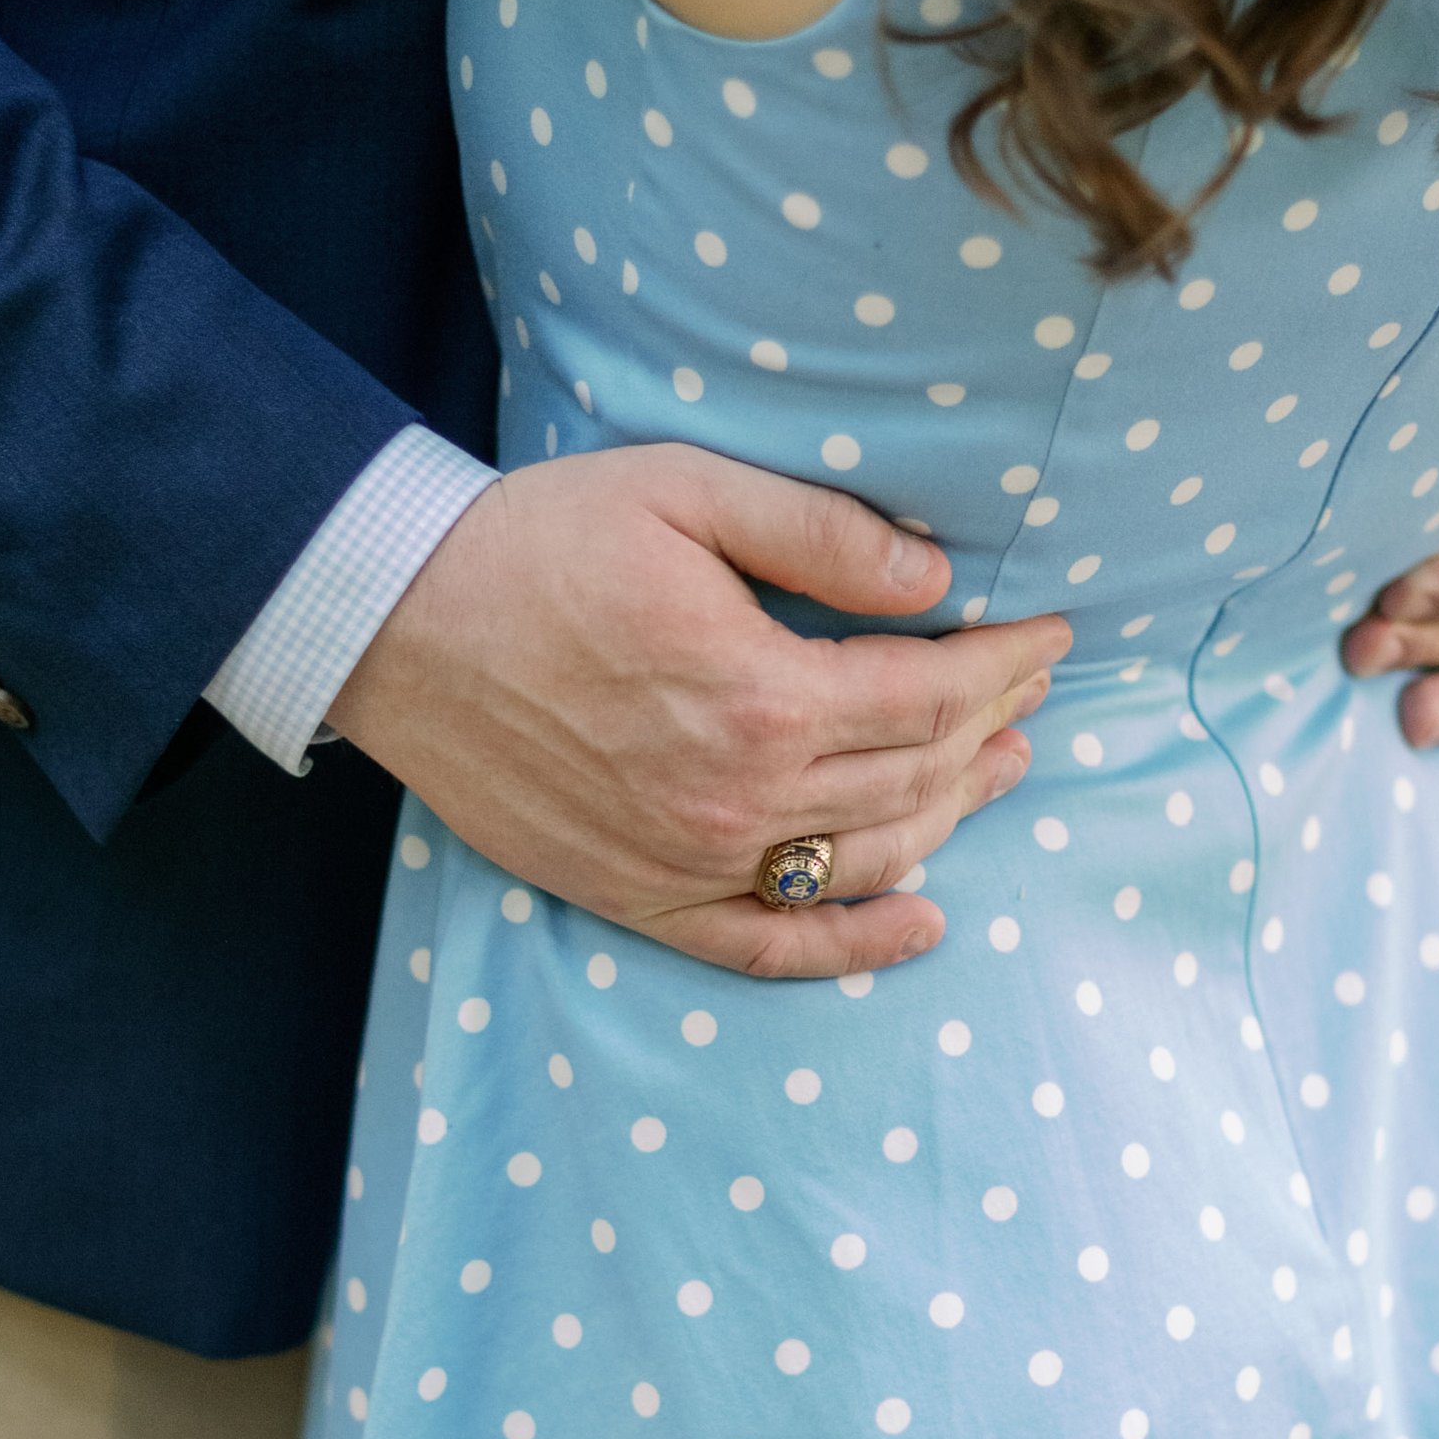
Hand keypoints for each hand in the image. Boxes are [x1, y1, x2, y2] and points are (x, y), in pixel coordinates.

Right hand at [328, 444, 1070, 977]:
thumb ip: (821, 536)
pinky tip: (920, 925)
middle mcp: (735, 796)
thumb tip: (936, 583)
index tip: (1046, 634)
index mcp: (758, 694)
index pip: (931, 693)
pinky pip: (768, 946)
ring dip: (951, 817)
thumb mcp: (686, 491)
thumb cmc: (535, 542)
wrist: (392, 622)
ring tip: (996, 770)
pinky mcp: (638, 897)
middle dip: (990, 727)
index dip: (1004, 662)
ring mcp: (687, 861)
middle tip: (1029, 692)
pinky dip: (853, 947)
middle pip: (914, 776)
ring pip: (865, 859)